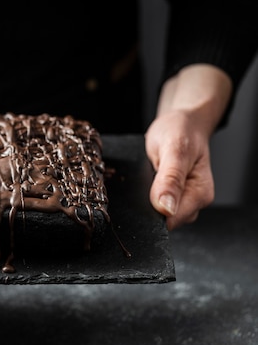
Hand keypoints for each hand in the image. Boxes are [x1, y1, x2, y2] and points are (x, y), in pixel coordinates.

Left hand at [145, 64, 231, 229]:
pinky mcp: (170, 199)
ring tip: (146, 177)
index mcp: (200, 194)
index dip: (153, 211)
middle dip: (147, 206)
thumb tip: (166, 208)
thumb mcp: (175, 149)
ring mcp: (181, 202)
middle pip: (162, 220)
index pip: (172, 220)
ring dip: (144, 201)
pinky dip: (144, 196)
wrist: (181, 123)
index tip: (144, 191)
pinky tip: (144, 182)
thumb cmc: (182, 131)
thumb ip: (170, 178)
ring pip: (155, 214)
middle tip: (144, 179)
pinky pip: (152, 206)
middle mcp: (193, 203)